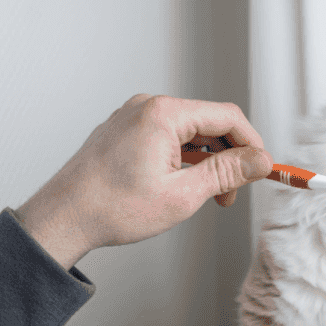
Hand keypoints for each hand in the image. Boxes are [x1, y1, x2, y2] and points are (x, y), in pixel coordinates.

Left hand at [16, 94, 272, 269]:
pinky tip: (183, 186)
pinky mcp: (125, 130)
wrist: (62, 218)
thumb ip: (228, 173)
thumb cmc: (113, 208)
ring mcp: (133, 117)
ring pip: (190, 132)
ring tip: (208, 196)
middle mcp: (148, 107)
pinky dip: (184, 159)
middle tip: (232, 193)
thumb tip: (260, 161)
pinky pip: (168, 136)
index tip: (263, 169)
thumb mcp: (183, 194)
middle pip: (209, 123)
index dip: (252, 144)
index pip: (227, 117)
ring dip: (207, 161)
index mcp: (163, 114)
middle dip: (229, 157)